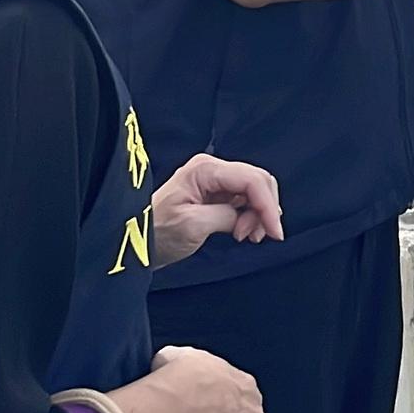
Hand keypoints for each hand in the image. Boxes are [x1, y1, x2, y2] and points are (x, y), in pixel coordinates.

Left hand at [152, 154, 284, 265]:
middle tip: (254, 237)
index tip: (275, 233)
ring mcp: (216, 180)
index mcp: (205, 169)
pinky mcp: (218, 194)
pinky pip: (247, 200)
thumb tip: (246, 218)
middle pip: (258, 181)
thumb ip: (226, 216)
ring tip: (247, 236)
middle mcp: (213, 168)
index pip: (251, 180)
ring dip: (259, 214)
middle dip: (264, 209)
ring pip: (256, 190)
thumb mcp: (192, 226)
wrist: (138, 244)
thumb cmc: (157, 233)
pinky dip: (252, 215)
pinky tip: (244, 231)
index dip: (268, 205)